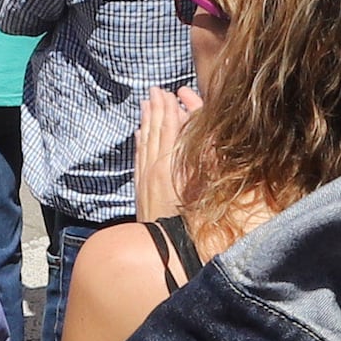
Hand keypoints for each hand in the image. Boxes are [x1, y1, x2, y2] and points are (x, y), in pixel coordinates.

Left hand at [130, 84, 201, 224]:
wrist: (165, 249)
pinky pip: (138, 159)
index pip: (168, 130)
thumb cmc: (187, 222)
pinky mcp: (139, 189)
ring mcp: (144, 179)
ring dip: (145, 122)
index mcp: (168, 166)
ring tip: (144, 105)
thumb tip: (202, 137)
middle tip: (153, 91)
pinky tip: (138, 134)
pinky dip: (138, 143)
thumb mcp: (199, 190)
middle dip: (154, 110)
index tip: (167, 93)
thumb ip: (201, 162)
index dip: (168, 110)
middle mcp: (153, 169)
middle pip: (153, 132)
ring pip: (143, 143)